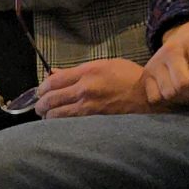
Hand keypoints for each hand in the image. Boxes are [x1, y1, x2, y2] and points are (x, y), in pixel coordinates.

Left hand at [37, 58, 157, 117]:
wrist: (148, 95)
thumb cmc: (130, 77)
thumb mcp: (107, 65)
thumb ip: (80, 70)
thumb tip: (56, 74)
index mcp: (88, 71)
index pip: (53, 81)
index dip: (42, 87)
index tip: (41, 91)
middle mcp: (85, 89)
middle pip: (49, 99)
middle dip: (41, 103)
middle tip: (41, 105)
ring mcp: (87, 107)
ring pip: (54, 115)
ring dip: (48, 115)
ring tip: (48, 115)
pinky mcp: (92, 120)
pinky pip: (66, 124)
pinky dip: (59, 124)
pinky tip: (60, 123)